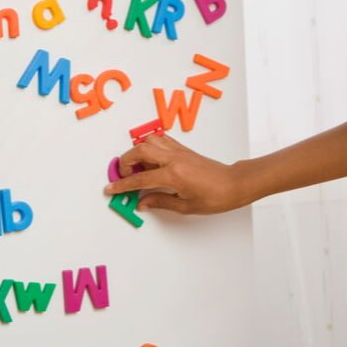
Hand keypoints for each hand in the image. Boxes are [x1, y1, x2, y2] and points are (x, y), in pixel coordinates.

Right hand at [104, 134, 242, 214]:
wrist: (234, 184)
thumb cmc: (216, 196)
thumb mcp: (186, 206)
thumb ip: (160, 202)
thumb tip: (143, 202)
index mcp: (173, 175)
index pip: (140, 179)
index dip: (123, 185)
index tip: (112, 188)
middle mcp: (174, 159)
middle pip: (140, 151)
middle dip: (125, 162)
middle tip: (123, 175)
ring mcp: (179, 151)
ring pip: (150, 141)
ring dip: (137, 151)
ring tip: (136, 167)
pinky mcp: (184, 149)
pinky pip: (162, 140)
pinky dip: (151, 146)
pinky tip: (151, 159)